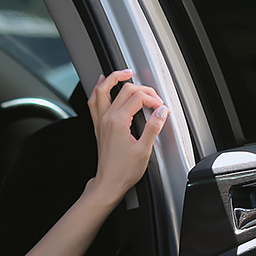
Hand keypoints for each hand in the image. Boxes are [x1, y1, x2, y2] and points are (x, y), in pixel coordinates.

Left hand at [87, 71, 169, 208]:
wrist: (108, 183)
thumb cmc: (123, 171)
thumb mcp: (144, 150)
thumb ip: (153, 127)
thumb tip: (161, 111)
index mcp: (118, 122)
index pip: (138, 98)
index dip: (153, 99)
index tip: (161, 108)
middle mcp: (107, 118)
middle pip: (124, 90)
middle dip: (142, 89)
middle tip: (154, 96)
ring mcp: (100, 121)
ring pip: (102, 90)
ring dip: (114, 78)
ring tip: (125, 72)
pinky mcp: (98, 126)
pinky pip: (94, 101)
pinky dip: (99, 90)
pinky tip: (103, 84)